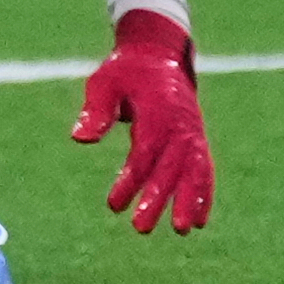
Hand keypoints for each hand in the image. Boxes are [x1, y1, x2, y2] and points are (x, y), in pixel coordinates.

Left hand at [70, 8, 211, 233]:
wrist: (158, 53)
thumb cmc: (125, 71)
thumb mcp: (104, 82)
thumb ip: (96, 111)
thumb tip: (80, 138)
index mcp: (156, 109)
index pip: (144, 152)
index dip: (131, 180)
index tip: (113, 205)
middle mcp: (179, 123)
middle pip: (170, 166)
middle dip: (158, 198)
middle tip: (141, 228)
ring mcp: (192, 131)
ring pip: (194, 170)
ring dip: (190, 200)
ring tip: (181, 231)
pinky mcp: (197, 139)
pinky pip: (204, 168)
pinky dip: (204, 193)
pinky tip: (199, 221)